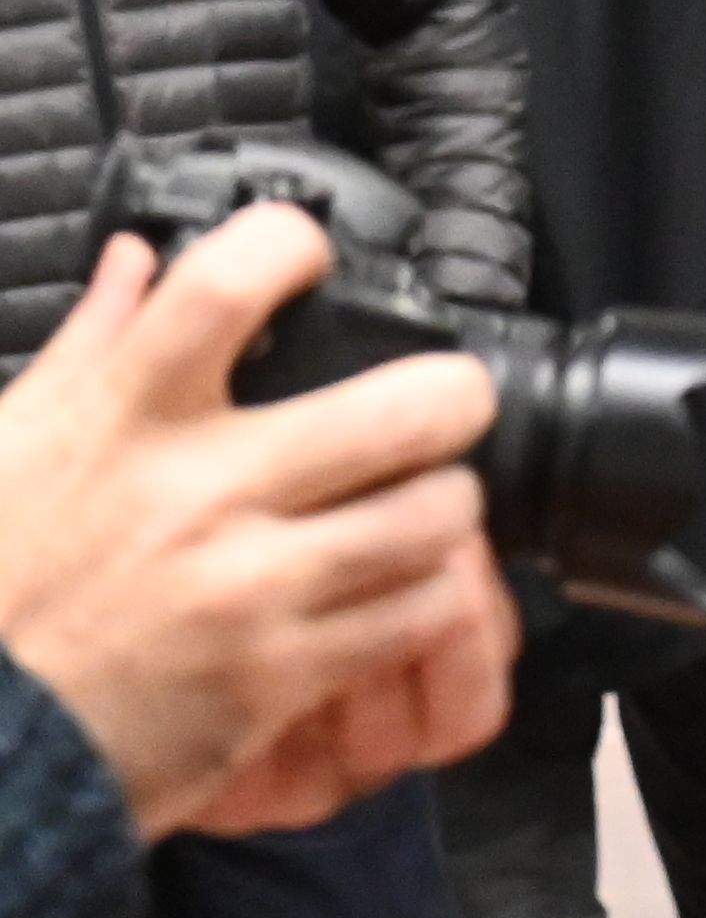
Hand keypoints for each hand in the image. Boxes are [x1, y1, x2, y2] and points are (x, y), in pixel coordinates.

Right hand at [0, 215, 511, 842]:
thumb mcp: (6, 451)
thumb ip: (89, 349)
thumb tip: (137, 259)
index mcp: (121, 422)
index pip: (223, 285)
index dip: (290, 243)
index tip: (307, 255)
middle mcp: (197, 493)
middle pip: (407, 403)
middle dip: (450, 394)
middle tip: (438, 405)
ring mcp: (249, 586)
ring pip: (437, 512)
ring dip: (443, 504)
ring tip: (415, 503)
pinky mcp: (279, 674)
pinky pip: (418, 612)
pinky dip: (425, 596)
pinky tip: (391, 587)